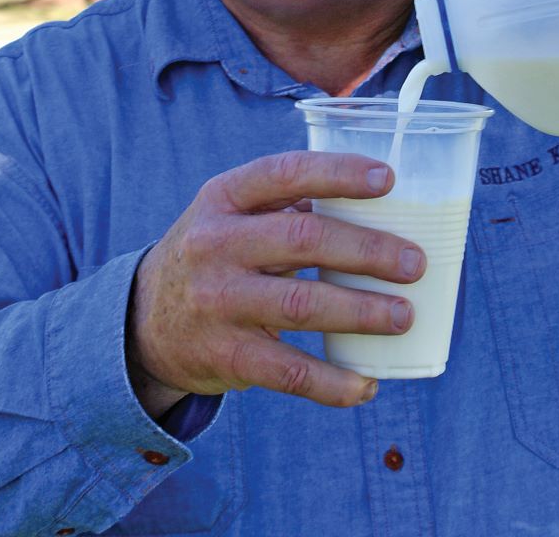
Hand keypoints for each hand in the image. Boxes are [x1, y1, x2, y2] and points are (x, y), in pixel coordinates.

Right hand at [126, 151, 426, 411]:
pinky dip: (333, 382)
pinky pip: (288, 371)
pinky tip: (367, 384)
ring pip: (301, 306)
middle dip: (367, 250)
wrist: (144, 320)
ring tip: (404, 316)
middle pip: (302, 240)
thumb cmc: (215, 256)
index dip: (337, 174)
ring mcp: (217, 301)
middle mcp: (215, 244)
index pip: (284, 174)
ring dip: (361, 312)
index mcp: (223, 197)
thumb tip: (381, 208)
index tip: (388, 180)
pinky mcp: (225, 354)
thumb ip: (287, 205)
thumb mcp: (230, 215)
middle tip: (415, 263)